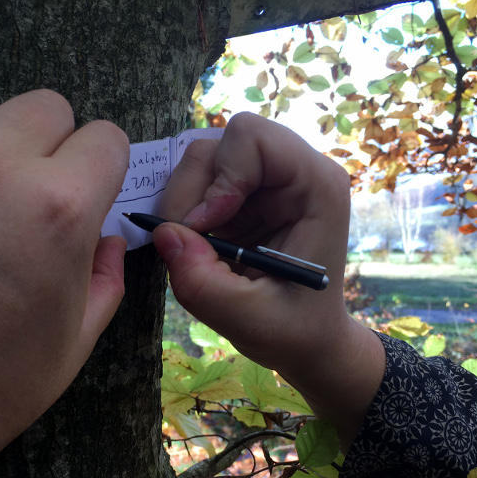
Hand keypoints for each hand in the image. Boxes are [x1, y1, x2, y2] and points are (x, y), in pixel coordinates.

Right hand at [153, 113, 383, 442]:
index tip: (208, 227)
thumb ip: (202, 281)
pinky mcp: (241, 194)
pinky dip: (183, 212)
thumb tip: (161, 233)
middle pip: (219, 144)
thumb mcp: (247, 319)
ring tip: (195, 249)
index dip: (221, 177)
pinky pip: (197, 183)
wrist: (304, 339)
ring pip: (202, 160)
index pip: (253, 138)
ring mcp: (264, 180)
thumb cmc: (293, 329)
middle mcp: (291, 171)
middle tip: (190, 244)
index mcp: (315, 185)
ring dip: (183, 204)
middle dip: (192, 193)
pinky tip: (199, 246)